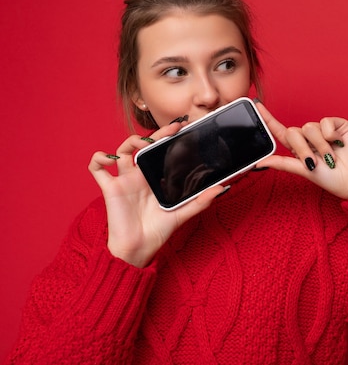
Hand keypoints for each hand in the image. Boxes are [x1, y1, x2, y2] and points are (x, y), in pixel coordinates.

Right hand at [88, 122, 225, 267]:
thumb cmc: (159, 231)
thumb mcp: (183, 213)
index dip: (169, 137)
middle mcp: (140, 175)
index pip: (162, 151)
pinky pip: (97, 168)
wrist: (139, 249)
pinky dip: (98, 158)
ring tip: (142, 144)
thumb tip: (222, 188)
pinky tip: (109, 158)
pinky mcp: (110, 188)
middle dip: (156, 134)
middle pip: (144, 146)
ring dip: (130, 141)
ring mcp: (124, 180)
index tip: (184, 126)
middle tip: (173, 128)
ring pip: (121, 150)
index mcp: (156, 177)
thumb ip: (201, 200)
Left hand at [255, 102, 347, 198]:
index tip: (256, 104)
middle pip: (294, 132)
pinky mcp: (337, 125)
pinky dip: (330, 134)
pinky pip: (324, 122)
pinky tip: (339, 143)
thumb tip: (259, 163)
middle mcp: (310, 138)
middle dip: (303, 149)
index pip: (281, 132)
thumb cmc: (333, 179)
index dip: (269, 119)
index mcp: (300, 149)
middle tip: (315, 162)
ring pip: (309, 127)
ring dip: (319, 146)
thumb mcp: (304, 172)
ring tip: (331, 156)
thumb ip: (282, 163)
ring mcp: (324, 131)